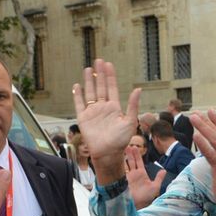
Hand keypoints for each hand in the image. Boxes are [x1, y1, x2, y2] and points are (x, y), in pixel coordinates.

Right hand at [73, 59, 141, 180]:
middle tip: (98, 61)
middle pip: (100, 86)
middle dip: (99, 74)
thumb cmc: (121, 140)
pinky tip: (77, 86)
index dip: (110, 76)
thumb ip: (132, 105)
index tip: (108, 64)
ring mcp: (93, 112)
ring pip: (90, 93)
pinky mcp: (83, 118)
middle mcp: (103, 108)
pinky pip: (79, 104)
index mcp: (114, 107)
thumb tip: (138, 89)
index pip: (111, 87)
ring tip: (88, 69)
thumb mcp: (130, 121)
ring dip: (89, 81)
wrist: (108, 153)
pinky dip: (77, 95)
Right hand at [124, 145, 163, 208]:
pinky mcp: (122, 181)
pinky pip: (120, 171)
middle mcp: (134, 174)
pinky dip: (119, 165)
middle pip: (131, 161)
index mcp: (141, 174)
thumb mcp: (155, 187)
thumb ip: (159, 178)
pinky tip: (117, 159)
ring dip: (124, 157)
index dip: (137, 155)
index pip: (139, 162)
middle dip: (130, 153)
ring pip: (125, 164)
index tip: (135, 147)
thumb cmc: (147, 197)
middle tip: (128, 144)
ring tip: (122, 148)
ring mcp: (127, 177)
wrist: (138, 205)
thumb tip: (164, 170)